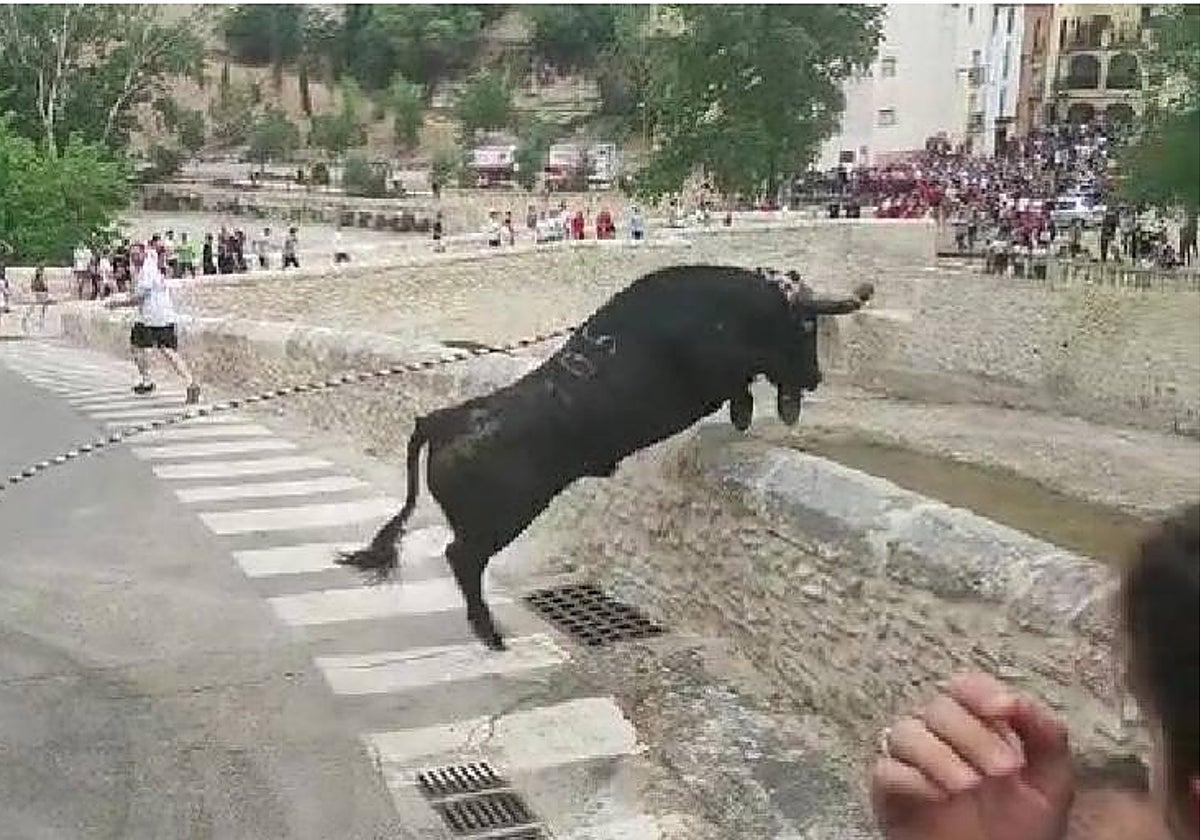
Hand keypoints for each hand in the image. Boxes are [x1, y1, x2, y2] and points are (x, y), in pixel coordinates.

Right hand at [871, 672, 1073, 839]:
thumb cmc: (1021, 828)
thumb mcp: (1049, 780)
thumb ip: (1045, 734)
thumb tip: (1018, 700)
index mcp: (975, 725)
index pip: (965, 687)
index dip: (980, 691)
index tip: (1005, 710)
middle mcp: (938, 736)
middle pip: (938, 709)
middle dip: (974, 735)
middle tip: (1005, 770)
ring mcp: (910, 763)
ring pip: (905, 732)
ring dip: (939, 755)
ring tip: (970, 786)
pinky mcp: (889, 794)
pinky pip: (886, 770)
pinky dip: (911, 778)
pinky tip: (940, 796)